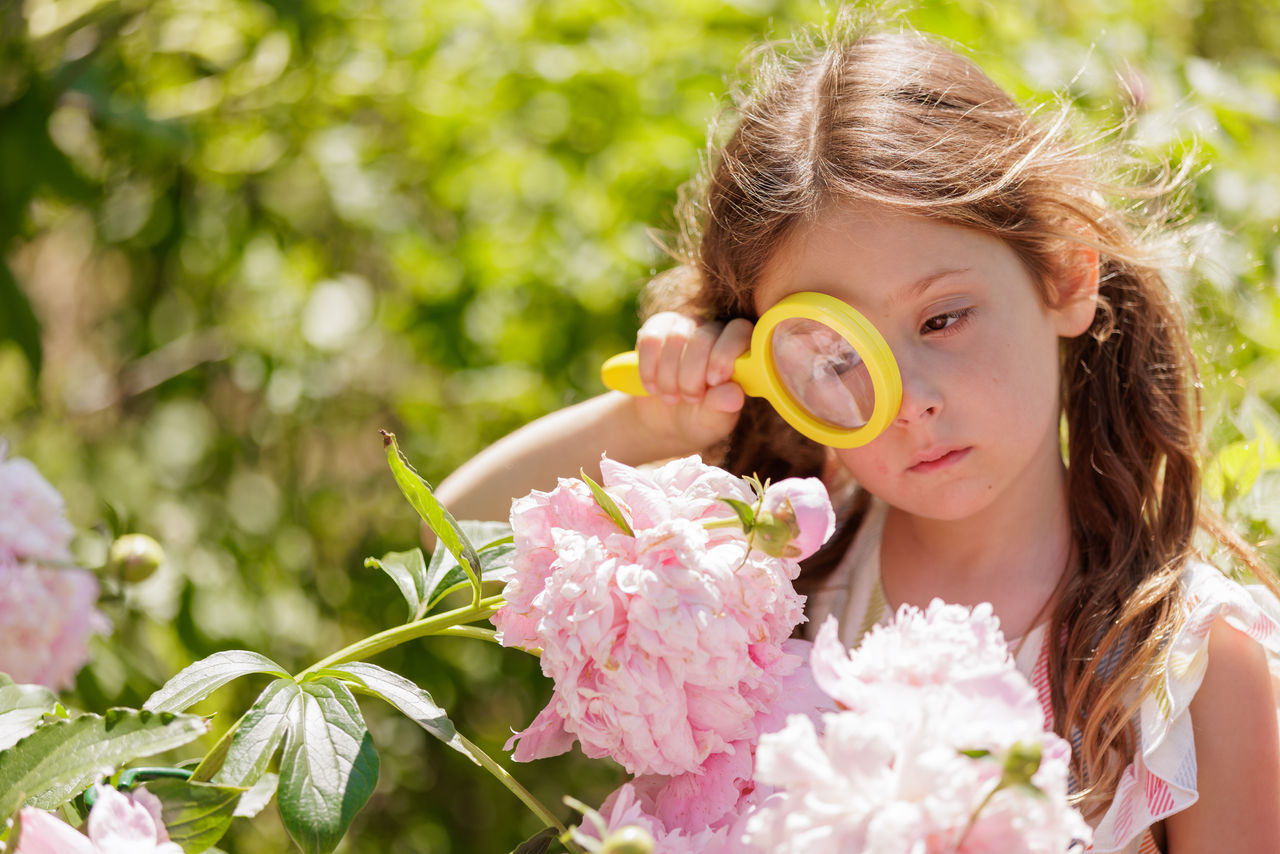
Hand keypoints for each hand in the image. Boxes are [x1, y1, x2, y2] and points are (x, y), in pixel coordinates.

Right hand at [631, 311, 752, 452]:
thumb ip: (723, 407)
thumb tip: (734, 396)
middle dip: (692, 377)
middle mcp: (713, 331)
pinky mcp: (656, 328)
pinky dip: (649, 369)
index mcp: (738, 349)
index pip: (739, 331)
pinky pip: (650, 340)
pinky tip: (653, 387)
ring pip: (675, 338)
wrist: (665, 421)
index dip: (725, 354)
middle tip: (690, 400)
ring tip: (671, 398)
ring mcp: (684, 326)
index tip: (713, 382)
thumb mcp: (713, 421)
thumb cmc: (700, 418)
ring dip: (669, 377)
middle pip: (703, 338)